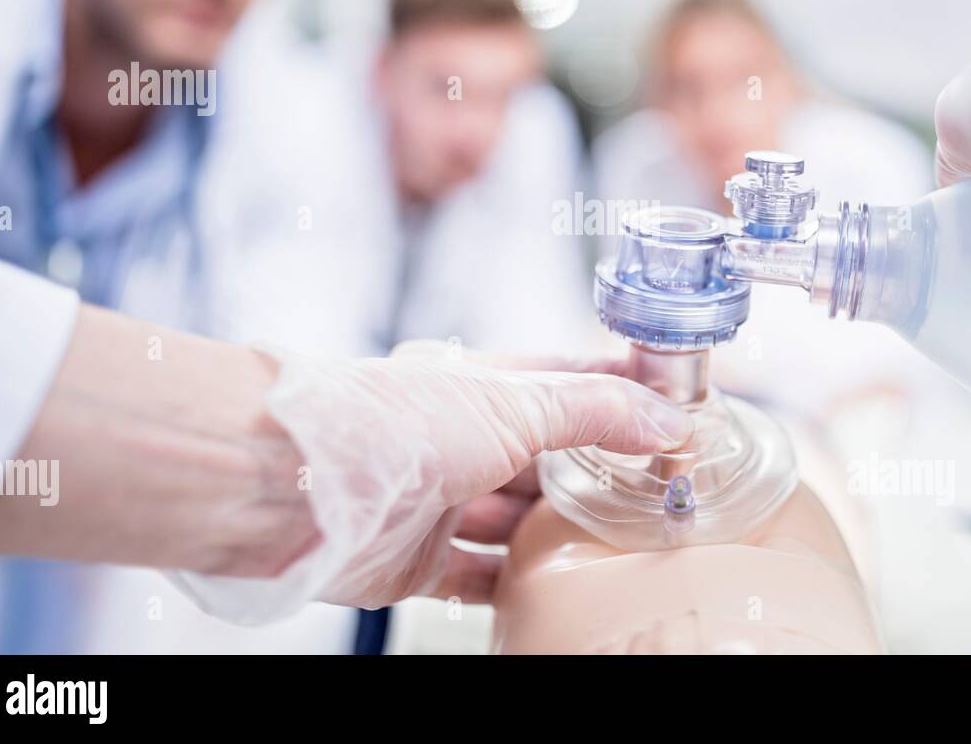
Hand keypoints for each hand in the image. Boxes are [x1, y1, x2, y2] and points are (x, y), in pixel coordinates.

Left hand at [266, 340, 689, 609]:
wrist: (298, 489)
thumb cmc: (397, 424)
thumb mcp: (513, 403)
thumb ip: (593, 412)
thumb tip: (666, 420)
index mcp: (482, 385)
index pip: (565, 381)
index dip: (617, 392)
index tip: (672, 409)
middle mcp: (459, 438)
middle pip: (544, 457)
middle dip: (598, 471)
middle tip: (660, 488)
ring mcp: (438, 500)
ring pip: (514, 519)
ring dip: (560, 531)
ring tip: (624, 544)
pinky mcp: (415, 559)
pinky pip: (475, 576)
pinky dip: (513, 584)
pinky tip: (555, 589)